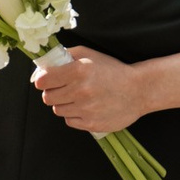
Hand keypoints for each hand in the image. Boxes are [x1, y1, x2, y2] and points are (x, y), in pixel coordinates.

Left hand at [32, 47, 151, 138]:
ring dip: (64, 103)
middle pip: (47, 97)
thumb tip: (43, 66)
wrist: (138, 90)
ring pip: (58, 110)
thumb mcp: (90, 54)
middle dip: (52, 92)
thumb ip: (66, 55)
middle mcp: (80, 91)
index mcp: (78, 70)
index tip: (46, 80)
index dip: (42, 80)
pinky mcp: (91, 124)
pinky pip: (69, 121)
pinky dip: (74, 115)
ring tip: (78, 97)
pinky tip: (85, 107)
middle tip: (63, 88)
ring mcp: (86, 109)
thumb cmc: (113, 71)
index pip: (42, 81)